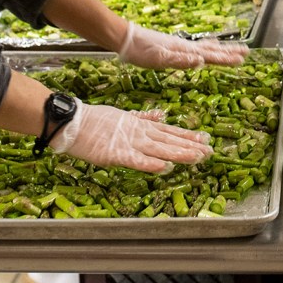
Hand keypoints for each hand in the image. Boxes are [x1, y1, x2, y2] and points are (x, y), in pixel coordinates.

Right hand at [51, 99, 211, 172]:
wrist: (73, 122)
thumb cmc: (96, 121)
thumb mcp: (124, 117)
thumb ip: (144, 117)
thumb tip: (161, 115)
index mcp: (141, 126)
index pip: (170, 132)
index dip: (188, 137)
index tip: (205, 140)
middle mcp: (140, 134)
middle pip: (169, 141)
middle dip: (190, 147)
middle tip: (210, 152)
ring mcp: (129, 143)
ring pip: (159, 149)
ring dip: (178, 153)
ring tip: (196, 157)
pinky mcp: (115, 154)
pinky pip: (136, 160)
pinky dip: (150, 163)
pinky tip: (165, 167)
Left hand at [118, 21, 249, 68]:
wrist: (124, 39)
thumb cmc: (140, 51)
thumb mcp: (159, 58)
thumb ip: (180, 60)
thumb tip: (201, 61)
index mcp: (184, 50)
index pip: (209, 55)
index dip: (226, 58)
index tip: (242, 59)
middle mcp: (184, 46)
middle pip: (211, 49)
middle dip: (229, 52)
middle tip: (246, 52)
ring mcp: (178, 46)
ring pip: (204, 47)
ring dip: (219, 49)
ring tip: (232, 49)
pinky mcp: (171, 47)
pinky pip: (194, 48)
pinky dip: (205, 48)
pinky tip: (203, 51)